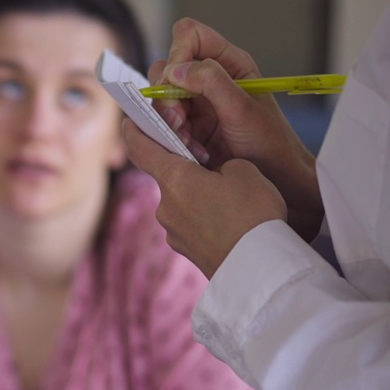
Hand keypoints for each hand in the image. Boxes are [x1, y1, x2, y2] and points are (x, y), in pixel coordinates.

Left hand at [124, 119, 287, 278]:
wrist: (260, 266)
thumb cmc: (253, 213)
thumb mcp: (243, 170)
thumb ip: (219, 165)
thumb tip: (212, 178)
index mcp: (175, 179)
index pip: (141, 149)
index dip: (134, 132)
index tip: (129, 123)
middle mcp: (165, 206)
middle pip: (169, 178)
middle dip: (188, 171)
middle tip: (216, 168)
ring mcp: (173, 232)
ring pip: (182, 203)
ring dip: (198, 197)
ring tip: (232, 202)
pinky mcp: (185, 251)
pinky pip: (191, 225)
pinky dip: (205, 220)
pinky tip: (230, 225)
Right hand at [149, 18, 323, 240]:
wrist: (278, 181)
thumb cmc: (270, 143)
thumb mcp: (242, 108)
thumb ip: (210, 82)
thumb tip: (175, 70)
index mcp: (229, 64)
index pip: (190, 36)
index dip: (178, 54)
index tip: (177, 82)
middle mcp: (209, 79)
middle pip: (167, 67)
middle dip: (167, 94)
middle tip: (180, 121)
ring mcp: (197, 104)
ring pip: (161, 98)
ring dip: (168, 121)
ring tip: (188, 142)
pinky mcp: (190, 128)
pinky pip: (164, 124)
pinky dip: (170, 137)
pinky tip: (191, 151)